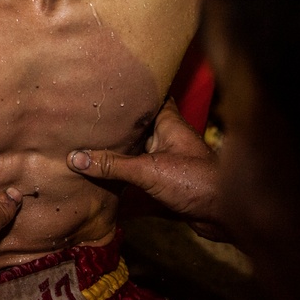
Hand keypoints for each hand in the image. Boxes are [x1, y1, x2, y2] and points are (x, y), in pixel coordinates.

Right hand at [66, 97, 226, 240]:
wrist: (226, 217)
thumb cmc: (194, 181)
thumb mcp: (147, 170)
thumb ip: (112, 165)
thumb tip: (74, 157)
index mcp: (168, 124)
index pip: (151, 97)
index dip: (133, 89)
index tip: (110, 83)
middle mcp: (169, 139)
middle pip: (139, 126)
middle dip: (117, 123)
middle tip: (88, 115)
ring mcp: (169, 162)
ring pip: (138, 152)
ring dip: (119, 152)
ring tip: (88, 143)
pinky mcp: (168, 184)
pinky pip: (140, 177)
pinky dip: (124, 178)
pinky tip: (103, 181)